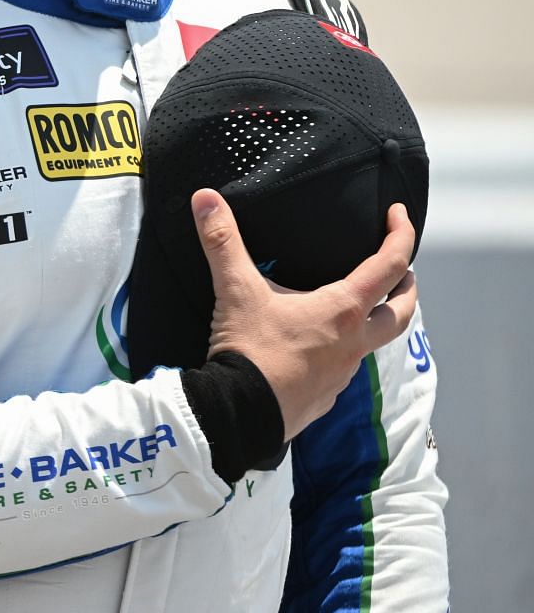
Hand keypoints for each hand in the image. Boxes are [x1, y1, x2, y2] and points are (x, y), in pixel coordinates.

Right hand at [199, 190, 417, 439]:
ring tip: (355, 308)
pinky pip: (344, 369)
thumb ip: (222, 241)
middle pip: (402, 312)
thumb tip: (205, 198)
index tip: (398, 215)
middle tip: (401, 271)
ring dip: (374, 321)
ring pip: (374, 342)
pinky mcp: (326, 397)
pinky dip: (341, 351)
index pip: (389, 266)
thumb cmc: (249, 350)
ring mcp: (343, 373)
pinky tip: (317, 348)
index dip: (400, 236)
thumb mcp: (235, 290)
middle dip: (407, 287)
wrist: (238, 414)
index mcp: (342, 310)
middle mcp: (353, 341)